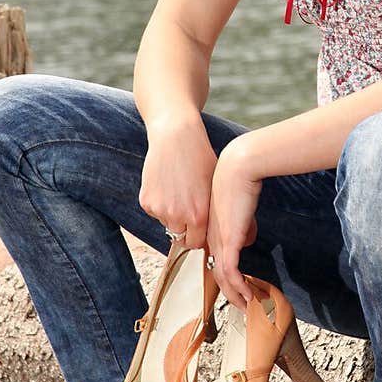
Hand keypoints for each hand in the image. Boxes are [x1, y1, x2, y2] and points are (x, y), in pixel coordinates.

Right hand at [138, 114, 216, 249]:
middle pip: (180, 239)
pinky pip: (155, 212)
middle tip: (190, 215)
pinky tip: (168, 186)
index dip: (200, 237)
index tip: (202, 228)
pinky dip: (160, 204)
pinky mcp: (146, 201)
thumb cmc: (201, 159)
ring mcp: (160, 209)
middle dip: (186, 232)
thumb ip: (218, 213)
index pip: (198, 244)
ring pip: (167, 225)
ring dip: (173, 217)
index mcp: (199, 216)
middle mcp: (178, 216)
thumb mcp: (216, 187)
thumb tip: (235, 234)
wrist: (177, 137)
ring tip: (180, 194)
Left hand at [206, 138, 261, 308]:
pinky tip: (248, 295)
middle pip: (217, 274)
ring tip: (248, 306)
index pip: (216, 260)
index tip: (239, 288)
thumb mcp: (238, 204)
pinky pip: (231, 271)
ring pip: (223, 277)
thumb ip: (240, 223)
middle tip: (242, 306)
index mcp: (212, 229)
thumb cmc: (240, 178)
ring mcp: (219, 240)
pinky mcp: (229, 240)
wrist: (239, 167)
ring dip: (236, 294)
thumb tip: (245, 238)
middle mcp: (212, 238)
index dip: (226, 278)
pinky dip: (240, 286)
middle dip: (230, 293)